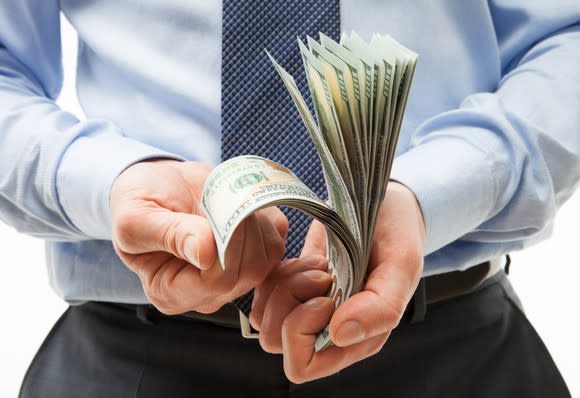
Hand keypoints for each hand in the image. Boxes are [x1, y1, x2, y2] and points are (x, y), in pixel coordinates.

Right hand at [110, 160, 287, 314]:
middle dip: (242, 231)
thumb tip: (205, 253)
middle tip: (222, 200)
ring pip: (268, 258)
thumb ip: (168, 235)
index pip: (216, 283)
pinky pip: (276, 239)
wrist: (157, 185)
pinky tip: (239, 205)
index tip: (216, 213)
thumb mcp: (136, 217)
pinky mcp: (253, 256)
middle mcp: (207, 293)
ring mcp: (234, 278)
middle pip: (248, 272)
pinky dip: (265, 217)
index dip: (226, 247)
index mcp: (170, 292)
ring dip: (254, 222)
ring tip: (226, 201)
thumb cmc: (139, 202)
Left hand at [252, 182, 423, 382]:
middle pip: (275, 339)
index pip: (304, 364)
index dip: (304, 329)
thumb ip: (381, 306)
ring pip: (264, 316)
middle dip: (291, 301)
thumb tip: (340, 335)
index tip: (326, 292)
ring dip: (287, 283)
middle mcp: (328, 331)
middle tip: (322, 273)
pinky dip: (279, 271)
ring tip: (319, 264)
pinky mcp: (294, 286)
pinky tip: (308, 259)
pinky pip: (263, 291)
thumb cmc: (399, 234)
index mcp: (357, 340)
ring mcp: (307, 308)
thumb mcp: (401, 264)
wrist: (387, 204)